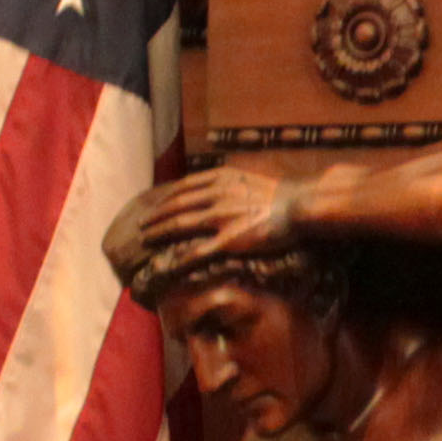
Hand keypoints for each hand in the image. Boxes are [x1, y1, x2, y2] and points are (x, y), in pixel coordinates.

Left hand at [132, 164, 298, 266]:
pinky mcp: (231, 239)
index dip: (164, 199)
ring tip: (147, 240)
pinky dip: (183, 256)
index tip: (154, 207)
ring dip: (160, 232)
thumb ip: (227, 181)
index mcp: (220, 179)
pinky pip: (201, 249)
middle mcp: (216, 195)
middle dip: (156, 216)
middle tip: (142, 226)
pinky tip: (171, 263)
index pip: (183, 188)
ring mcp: (222, 217)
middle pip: (176, 205)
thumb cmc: (279, 193)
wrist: (299, 205)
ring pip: (181, 224)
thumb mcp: (248, 177)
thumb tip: (214, 186)